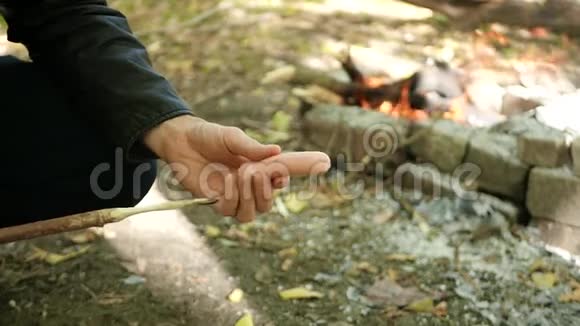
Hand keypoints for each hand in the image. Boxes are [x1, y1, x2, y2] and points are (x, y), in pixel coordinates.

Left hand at [143, 115, 329, 221]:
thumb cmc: (209, 135)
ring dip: (249, 196)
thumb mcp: (232, 136)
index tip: (325, 161)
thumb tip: (276, 152)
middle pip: (270, 201)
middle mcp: (252, 184)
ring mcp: (236, 195)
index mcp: (261, 164)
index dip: (307, 166)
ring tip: (238, 176)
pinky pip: (232, 211)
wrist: (181, 141)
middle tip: (251, 169)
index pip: (288, 170)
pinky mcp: (218, 202)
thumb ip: (252, 147)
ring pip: (254, 213)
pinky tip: (225, 184)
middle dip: (264, 188)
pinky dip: (231, 198)